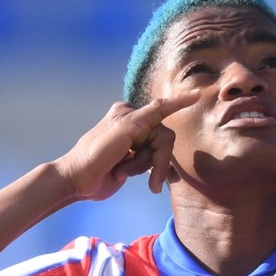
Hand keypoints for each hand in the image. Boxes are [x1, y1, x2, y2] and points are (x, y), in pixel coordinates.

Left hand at [54, 94, 195, 200]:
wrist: (77, 181)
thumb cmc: (96, 153)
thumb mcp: (123, 130)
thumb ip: (147, 117)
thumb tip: (165, 104)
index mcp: (129, 113)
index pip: (160, 108)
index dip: (179, 102)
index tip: (197, 95)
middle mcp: (134, 125)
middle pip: (163, 139)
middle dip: (156, 158)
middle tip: (151, 179)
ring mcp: (134, 144)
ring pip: (159, 154)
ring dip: (144, 167)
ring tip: (123, 172)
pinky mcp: (134, 161)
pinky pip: (153, 165)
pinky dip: (148, 173)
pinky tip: (138, 180)